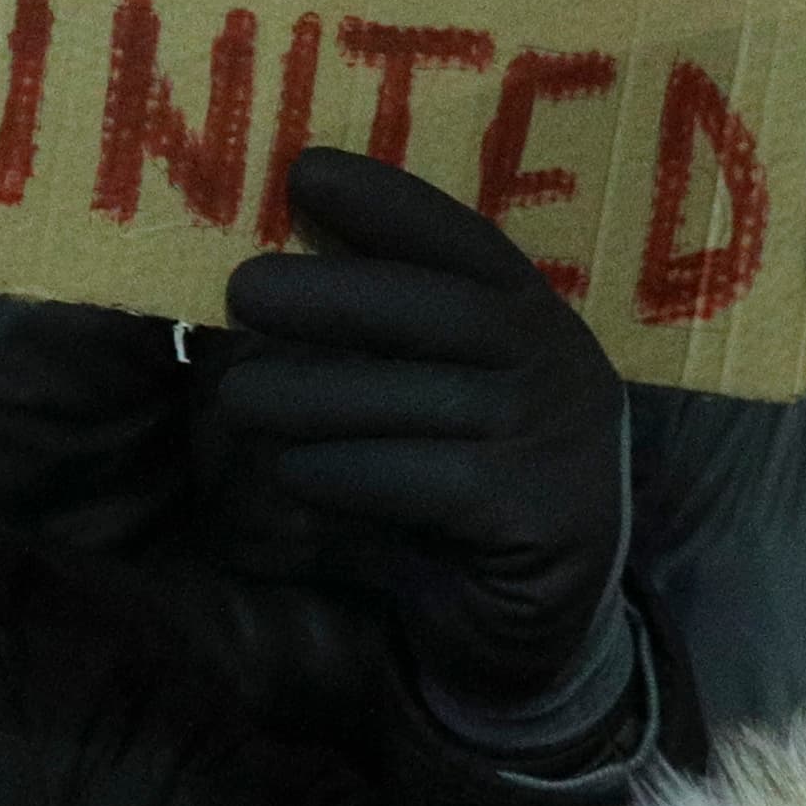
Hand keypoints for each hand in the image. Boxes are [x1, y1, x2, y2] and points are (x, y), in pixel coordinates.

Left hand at [220, 147, 625, 709]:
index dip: (390, 204)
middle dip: (337, 294)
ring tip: (238, 399)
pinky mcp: (549, 521)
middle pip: (445, 311)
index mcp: (535, 322)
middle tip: (244, 290)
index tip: (306, 171)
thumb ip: (376, 341)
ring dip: (320, 396)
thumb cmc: (452, 499)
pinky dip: (353, 472)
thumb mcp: (425, 401)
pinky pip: (431, 482)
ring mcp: (567, 447)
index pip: (466, 244)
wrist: (532, 634)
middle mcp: (564, 371)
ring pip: (428, 401)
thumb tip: (257, 276)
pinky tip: (296, 474)